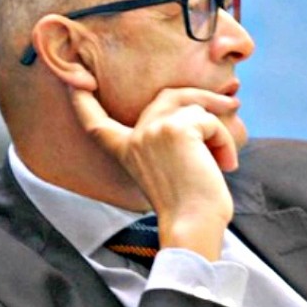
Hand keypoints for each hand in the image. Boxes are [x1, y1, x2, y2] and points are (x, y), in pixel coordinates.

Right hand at [71, 87, 239, 260]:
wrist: (193, 225)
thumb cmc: (191, 206)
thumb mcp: (171, 167)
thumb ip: (170, 140)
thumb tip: (203, 106)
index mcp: (126, 150)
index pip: (96, 121)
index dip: (82, 100)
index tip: (74, 81)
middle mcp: (135, 136)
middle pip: (170, 96)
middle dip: (203, 98)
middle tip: (232, 105)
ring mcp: (153, 130)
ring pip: (196, 108)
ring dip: (219, 131)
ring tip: (224, 160)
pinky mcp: (176, 129)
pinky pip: (211, 121)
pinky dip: (225, 141)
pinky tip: (225, 164)